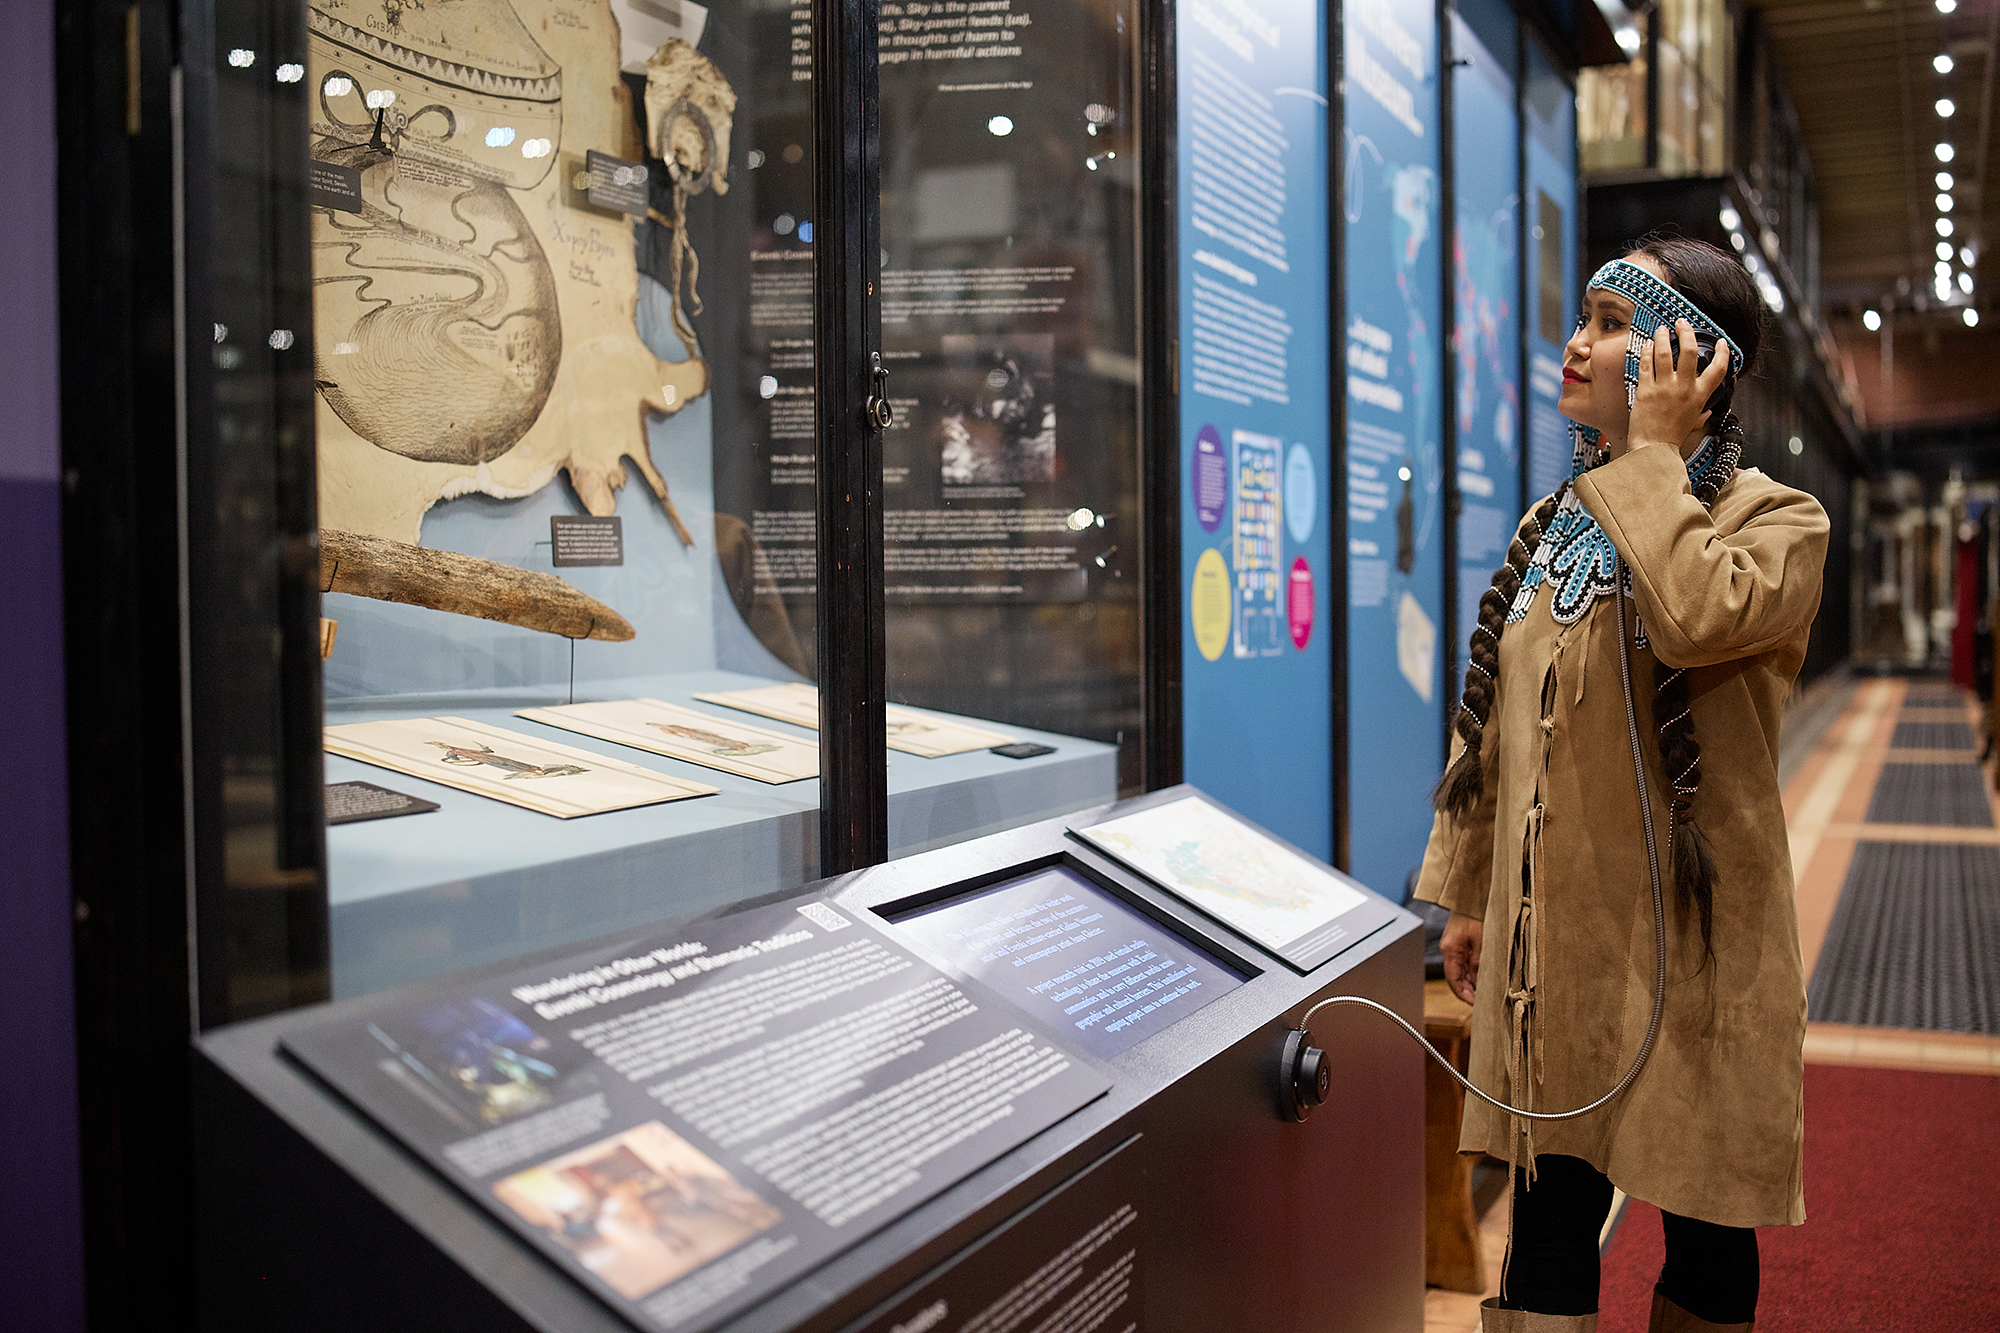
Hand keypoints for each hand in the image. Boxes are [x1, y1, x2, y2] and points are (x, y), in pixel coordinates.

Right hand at [1441, 911, 1482, 1004]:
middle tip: (1484, 1002)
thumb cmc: (1475, 912)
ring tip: (1486, 993)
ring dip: (1472, 982)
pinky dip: (1474, 972)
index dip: (1464, 995)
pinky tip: (1484, 978)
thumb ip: (1480, 961)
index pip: (1453, 981)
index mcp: (1450, 950)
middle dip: (1469, 991)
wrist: (1471, 894)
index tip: (1475, 1004)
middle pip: (1457, 978)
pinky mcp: (1461, 943)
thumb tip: (1481, 981)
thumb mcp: (1482, 940)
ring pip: (1462, 971)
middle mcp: (1449, 950)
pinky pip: (1466, 963)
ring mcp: (1454, 946)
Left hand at [1628, 318, 1730, 452]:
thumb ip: (1701, 414)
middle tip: (1682, 323)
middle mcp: (1684, 389)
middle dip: (1687, 333)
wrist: (1653, 450)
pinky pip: (1646, 364)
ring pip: (1665, 353)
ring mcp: (1664, 388)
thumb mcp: (1693, 424)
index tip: (1721, 342)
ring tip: (1662, 329)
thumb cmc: (1672, 439)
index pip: (1719, 369)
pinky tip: (1648, 345)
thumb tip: (1708, 413)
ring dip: (1663, 337)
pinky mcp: (1645, 390)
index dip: (1723, 353)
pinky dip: (1647, 352)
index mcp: (1700, 396)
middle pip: (1690, 352)